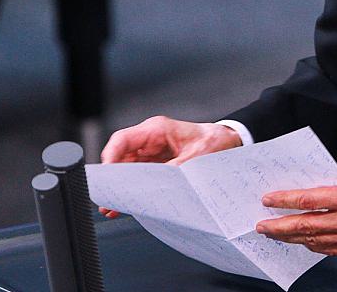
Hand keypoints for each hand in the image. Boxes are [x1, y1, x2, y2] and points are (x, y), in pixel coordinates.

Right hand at [98, 115, 241, 216]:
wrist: (229, 142)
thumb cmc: (214, 141)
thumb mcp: (195, 157)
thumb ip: (172, 170)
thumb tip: (154, 184)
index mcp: (157, 130)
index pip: (123, 140)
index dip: (110, 157)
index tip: (107, 177)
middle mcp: (150, 140)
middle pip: (121, 157)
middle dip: (113, 178)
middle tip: (107, 197)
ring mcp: (152, 153)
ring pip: (127, 170)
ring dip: (121, 187)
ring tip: (112, 207)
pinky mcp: (156, 165)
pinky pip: (138, 177)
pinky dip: (131, 190)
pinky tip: (124, 205)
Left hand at [256, 160, 336, 255]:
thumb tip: (328, 174)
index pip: (309, 199)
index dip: (285, 199)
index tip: (269, 199)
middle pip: (305, 225)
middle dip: (279, 225)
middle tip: (261, 224)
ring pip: (315, 241)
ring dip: (292, 237)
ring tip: (276, 234)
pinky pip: (331, 250)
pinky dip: (313, 246)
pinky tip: (305, 241)